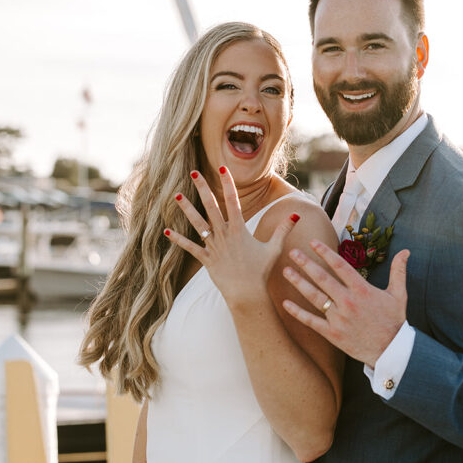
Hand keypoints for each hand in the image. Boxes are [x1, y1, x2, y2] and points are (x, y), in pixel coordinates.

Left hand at [164, 168, 298, 307]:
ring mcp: (213, 246)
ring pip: (197, 224)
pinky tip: (165, 231)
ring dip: (186, 209)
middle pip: (211, 206)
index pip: (233, 200)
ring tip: (176, 196)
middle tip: (193, 172)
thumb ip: (283, 229)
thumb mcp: (273, 248)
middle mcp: (224, 235)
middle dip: (202, 188)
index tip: (222, 168)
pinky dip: (177, 240)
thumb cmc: (261, 271)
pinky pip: (189, 247)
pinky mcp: (206, 259)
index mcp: (239, 229)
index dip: (227, 183)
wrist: (247, 294)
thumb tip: (297, 215)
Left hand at [282, 239, 409, 366]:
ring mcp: (339, 318)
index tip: (313, 242)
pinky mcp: (333, 334)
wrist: (391, 351)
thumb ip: (398, 271)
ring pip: (314, 297)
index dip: (325, 252)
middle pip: (323, 278)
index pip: (340, 266)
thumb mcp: (399, 294)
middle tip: (292, 252)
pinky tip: (285, 302)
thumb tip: (406, 252)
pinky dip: (298, 312)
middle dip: (306, 263)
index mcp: (362, 290)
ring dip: (298, 282)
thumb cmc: (394, 321)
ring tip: (286, 271)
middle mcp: (348, 302)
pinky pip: (311, 321)